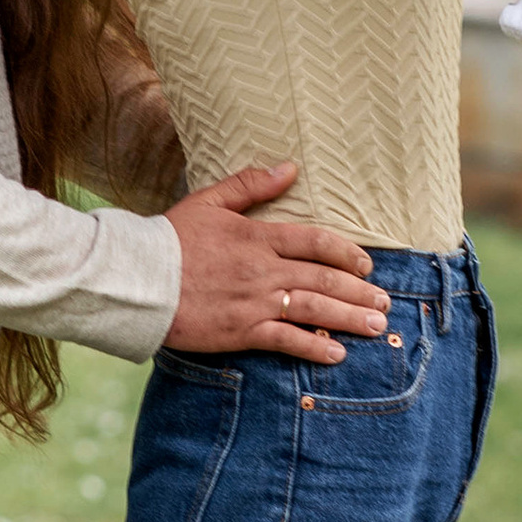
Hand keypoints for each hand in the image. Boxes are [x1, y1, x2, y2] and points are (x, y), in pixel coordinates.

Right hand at [165, 161, 388, 363]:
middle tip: (385, 301)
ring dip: (350, 318)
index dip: (348, 253)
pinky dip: (314, 348)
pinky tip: (337, 355)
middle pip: (325, 278)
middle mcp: (264, 269)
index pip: (316, 241)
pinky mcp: (241, 331)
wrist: (136, 279)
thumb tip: (290, 167)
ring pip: (315, 309)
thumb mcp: (209, 201)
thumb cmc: (169, 239)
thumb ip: (250, 185)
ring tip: (375, 325)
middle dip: (360, 291)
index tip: (367, 264)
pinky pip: (287, 340)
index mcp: (258, 236)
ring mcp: (255, 302)